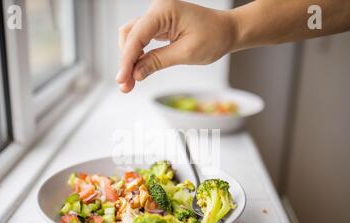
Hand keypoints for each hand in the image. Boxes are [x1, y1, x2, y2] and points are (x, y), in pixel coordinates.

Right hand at [116, 0, 236, 92]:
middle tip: (126, 86)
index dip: (127, 60)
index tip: (121, 80)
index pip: (137, 37)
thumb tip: (135, 74)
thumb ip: (157, 62)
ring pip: (132, 38)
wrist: (228, 31)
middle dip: (126, 62)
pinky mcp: (159, 25)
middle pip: (129, 36)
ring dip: (129, 60)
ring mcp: (157, 17)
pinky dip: (138, 56)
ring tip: (130, 82)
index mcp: (164, 10)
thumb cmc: (214, 37)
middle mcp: (157, 10)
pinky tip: (137, 71)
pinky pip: (141, 40)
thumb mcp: (185, 53)